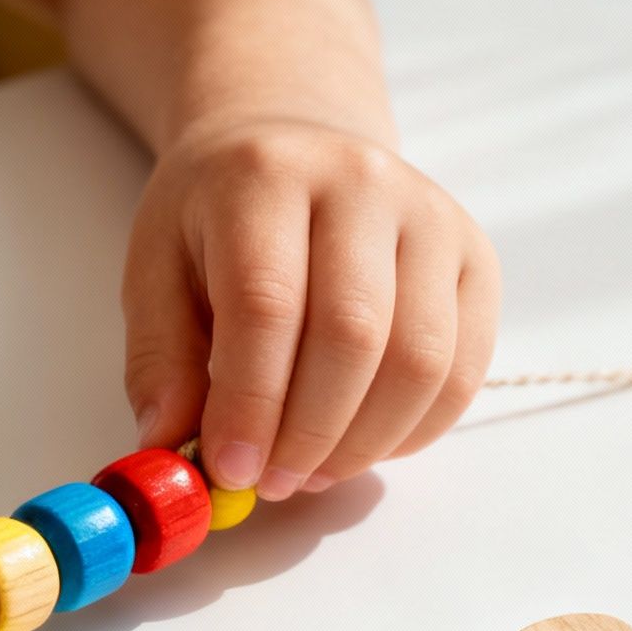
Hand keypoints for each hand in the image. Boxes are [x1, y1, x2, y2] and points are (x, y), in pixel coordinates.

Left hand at [121, 118, 500, 499]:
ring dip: (363, 444)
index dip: (251, 402)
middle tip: (271, 483)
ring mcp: (432, 217)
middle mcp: (362, 181)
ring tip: (311, 470)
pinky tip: (361, 443)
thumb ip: (159, 361)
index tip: (229, 470)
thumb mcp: (155, 270)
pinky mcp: (475, 258)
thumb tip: (170, 447)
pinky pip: (462, 370)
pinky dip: (412, 431)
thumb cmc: (219, 220)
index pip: (268, 303)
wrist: (296, 147)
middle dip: (309, 434)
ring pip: (420, 361)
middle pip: (354, 334)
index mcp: (265, 175)